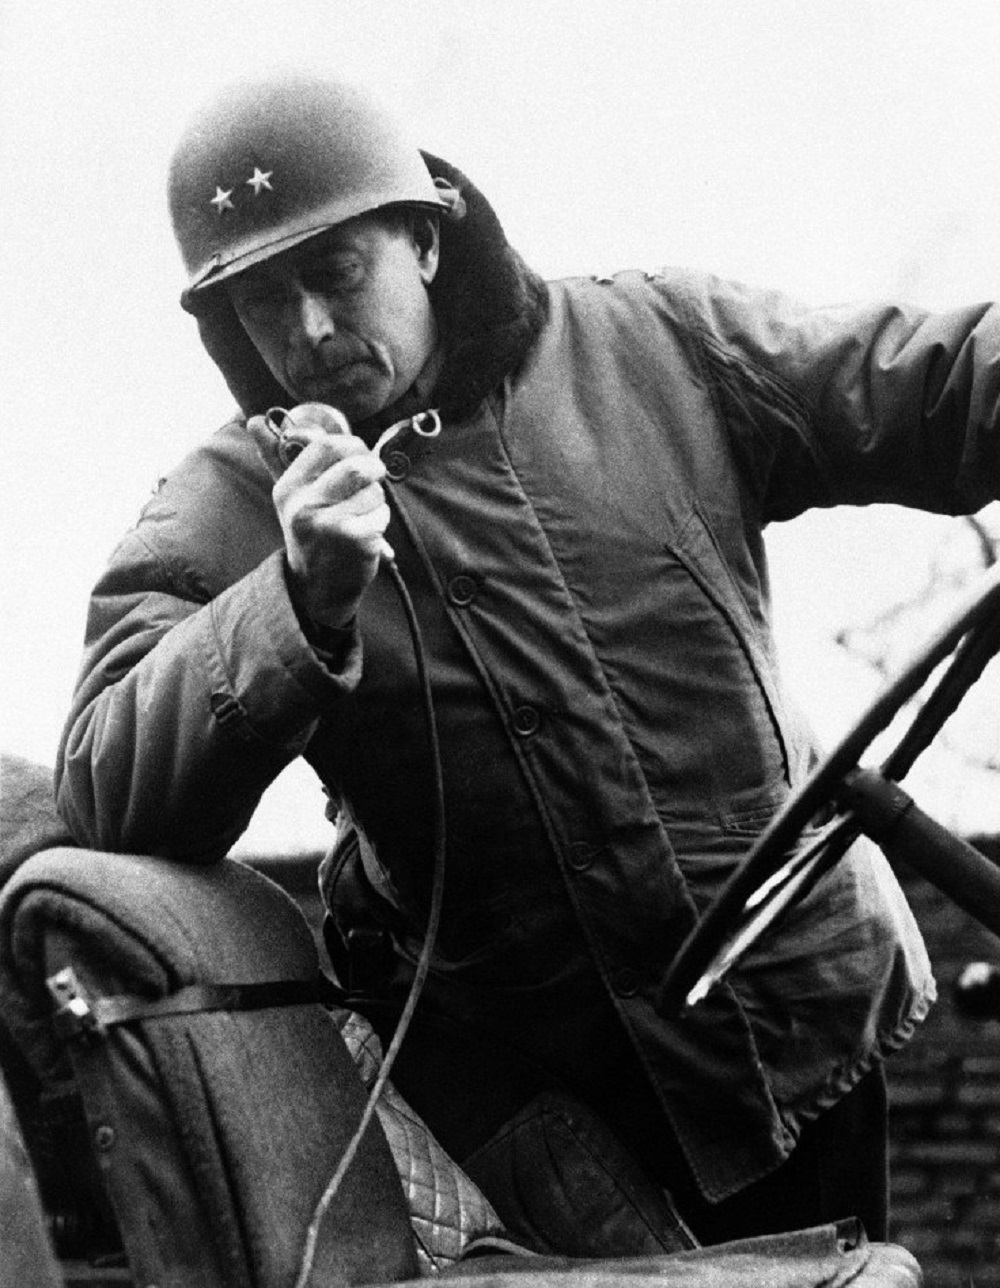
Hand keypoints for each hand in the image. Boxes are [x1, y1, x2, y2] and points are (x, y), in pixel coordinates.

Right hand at [272, 431, 391, 628]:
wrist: (317, 588)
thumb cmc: (311, 534)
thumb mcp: (291, 497)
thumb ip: (277, 457)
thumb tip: (255, 421)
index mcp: (289, 488)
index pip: (327, 445)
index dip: (351, 446)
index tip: (357, 456)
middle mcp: (304, 505)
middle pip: (357, 465)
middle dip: (373, 470)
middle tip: (373, 480)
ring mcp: (329, 524)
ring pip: (375, 491)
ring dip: (377, 503)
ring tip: (360, 518)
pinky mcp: (353, 540)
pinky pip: (382, 515)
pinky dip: (381, 523)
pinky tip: (366, 536)